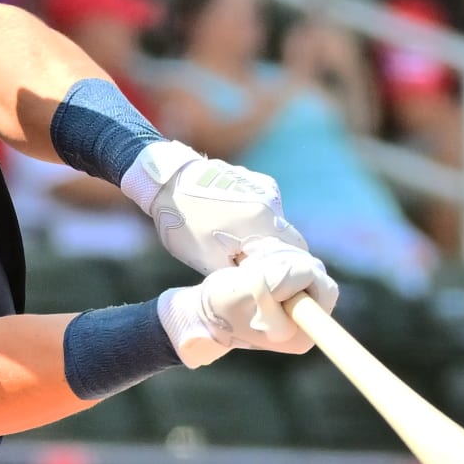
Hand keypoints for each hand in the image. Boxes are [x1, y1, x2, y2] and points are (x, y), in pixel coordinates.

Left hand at [132, 141, 308, 273]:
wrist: (166, 181)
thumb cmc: (184, 224)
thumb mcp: (209, 260)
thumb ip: (241, 275)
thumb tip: (260, 284)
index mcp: (263, 222)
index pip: (297, 252)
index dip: (288, 269)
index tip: (272, 279)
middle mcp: (271, 201)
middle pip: (286, 237)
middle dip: (271, 253)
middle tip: (246, 263)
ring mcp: (263, 186)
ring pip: (273, 222)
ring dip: (259, 234)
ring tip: (229, 239)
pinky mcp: (254, 178)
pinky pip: (263, 206)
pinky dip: (252, 218)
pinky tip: (227, 219)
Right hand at [157, 238, 339, 366]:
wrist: (204, 310)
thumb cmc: (223, 306)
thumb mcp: (252, 289)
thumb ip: (283, 278)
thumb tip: (308, 270)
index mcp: (303, 333)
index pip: (325, 289)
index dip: (301, 272)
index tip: (272, 276)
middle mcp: (308, 322)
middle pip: (316, 273)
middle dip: (286, 261)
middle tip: (256, 265)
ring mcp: (301, 308)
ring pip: (303, 264)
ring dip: (276, 258)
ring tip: (250, 266)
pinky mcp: (291, 293)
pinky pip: (293, 264)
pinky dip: (274, 258)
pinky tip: (254, 264)